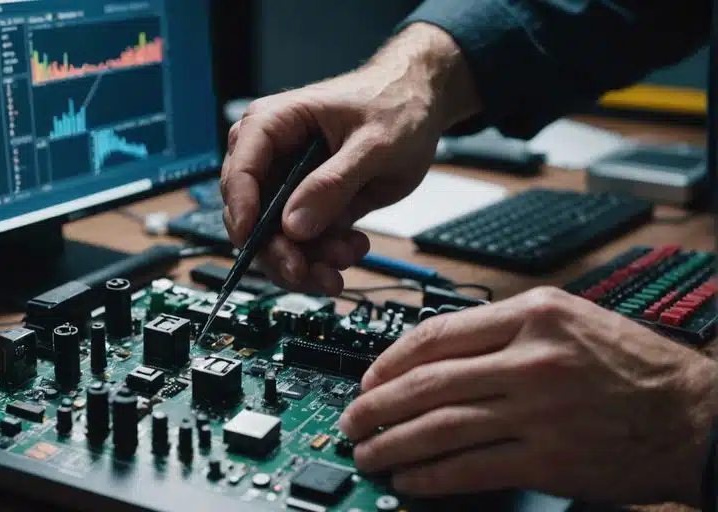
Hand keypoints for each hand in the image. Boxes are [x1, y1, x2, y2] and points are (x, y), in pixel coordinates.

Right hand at [220, 23, 480, 295]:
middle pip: (251, 215)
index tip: (254, 242)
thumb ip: (334, 184)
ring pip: (275, 240)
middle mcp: (270, 156)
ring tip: (348, 254)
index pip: (240, 171)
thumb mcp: (374, 144)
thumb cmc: (395, 104)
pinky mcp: (308, 206)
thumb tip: (294, 226)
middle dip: (280, 250)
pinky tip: (353, 246)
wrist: (420, 104)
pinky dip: (324, 256)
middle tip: (309, 273)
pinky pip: (302, 244)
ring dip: (308, 260)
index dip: (242, 211)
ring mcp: (287, 185)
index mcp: (272, 125)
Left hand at [337, 287, 717, 505]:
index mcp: (533, 315)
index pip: (437, 334)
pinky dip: (431, 476)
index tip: (368, 377)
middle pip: (427, 383)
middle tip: (351, 419)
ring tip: (368, 452)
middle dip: (377, 405)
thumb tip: (436, 351)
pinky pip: (471, 467)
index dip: (389, 360)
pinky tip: (409, 479)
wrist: (693, 416)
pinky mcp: (549, 459)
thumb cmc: (632, 367)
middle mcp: (531, 359)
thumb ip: (505, 328)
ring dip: (393, 444)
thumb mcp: (570, 319)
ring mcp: (539, 412)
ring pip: (440, 427)